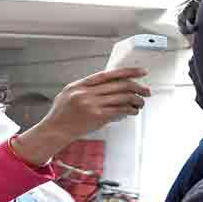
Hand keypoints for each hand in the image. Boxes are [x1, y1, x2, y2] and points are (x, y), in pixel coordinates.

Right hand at [10, 68, 150, 164]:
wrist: (55, 130)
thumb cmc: (62, 113)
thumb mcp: (69, 92)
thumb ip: (87, 87)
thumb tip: (108, 83)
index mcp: (81, 84)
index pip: (109, 74)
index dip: (128, 71)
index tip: (141, 72)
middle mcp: (87, 93)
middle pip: (120, 85)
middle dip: (138, 87)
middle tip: (147, 90)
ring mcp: (93, 105)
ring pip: (122, 98)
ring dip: (136, 100)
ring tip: (141, 102)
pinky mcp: (98, 117)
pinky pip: (119, 111)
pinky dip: (130, 110)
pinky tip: (133, 111)